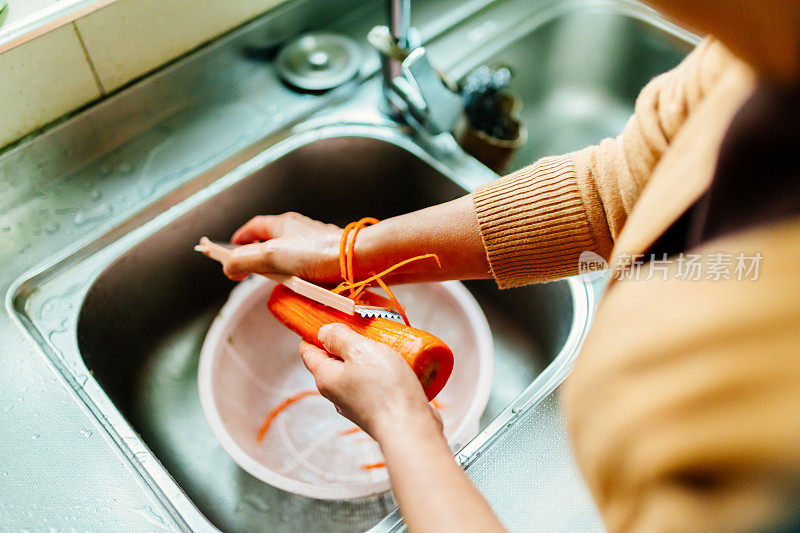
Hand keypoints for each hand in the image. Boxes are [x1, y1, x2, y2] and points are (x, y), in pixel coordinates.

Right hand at [223, 212, 341, 281]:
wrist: (359, 260)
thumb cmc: (319, 253)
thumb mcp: (272, 255)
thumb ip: (246, 260)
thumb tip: (228, 266)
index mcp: (285, 224)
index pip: (256, 226)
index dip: (241, 238)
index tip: (230, 249)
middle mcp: (301, 232)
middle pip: (273, 242)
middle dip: (260, 256)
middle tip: (252, 271)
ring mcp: (316, 245)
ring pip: (292, 256)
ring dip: (282, 269)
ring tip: (278, 282)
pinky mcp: (329, 260)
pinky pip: (309, 268)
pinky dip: (301, 277)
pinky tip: (301, 288)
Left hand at [300, 323, 441, 441]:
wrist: (409, 428)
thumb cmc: (385, 389)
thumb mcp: (360, 351)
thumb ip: (339, 338)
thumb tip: (323, 332)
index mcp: (326, 378)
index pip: (308, 352)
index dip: (314, 333)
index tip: (328, 319)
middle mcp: (336, 393)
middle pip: (333, 361)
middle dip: (346, 343)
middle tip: (364, 328)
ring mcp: (355, 404)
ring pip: (354, 372)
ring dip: (366, 358)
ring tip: (385, 345)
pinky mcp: (375, 410)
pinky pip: (372, 384)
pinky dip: (380, 373)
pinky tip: (396, 366)